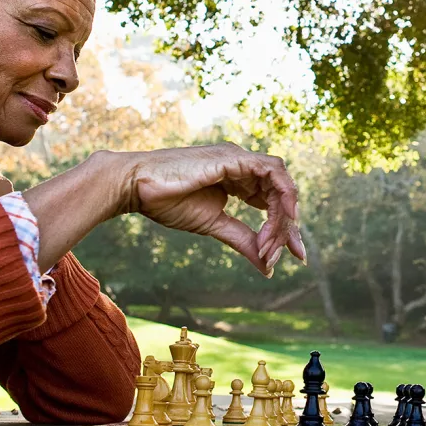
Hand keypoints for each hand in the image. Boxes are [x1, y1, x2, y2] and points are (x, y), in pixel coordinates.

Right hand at [110, 143, 304, 276]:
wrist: (136, 187)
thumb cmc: (168, 202)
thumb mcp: (214, 225)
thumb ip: (243, 241)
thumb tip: (267, 267)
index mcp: (237, 179)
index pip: (272, 201)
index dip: (283, 227)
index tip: (289, 256)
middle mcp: (243, 166)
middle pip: (280, 194)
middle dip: (286, 226)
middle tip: (281, 254)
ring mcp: (239, 159)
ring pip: (280, 183)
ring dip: (283, 215)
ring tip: (274, 243)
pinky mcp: (234, 158)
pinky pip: (272, 172)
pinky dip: (284, 194)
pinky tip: (285, 217)